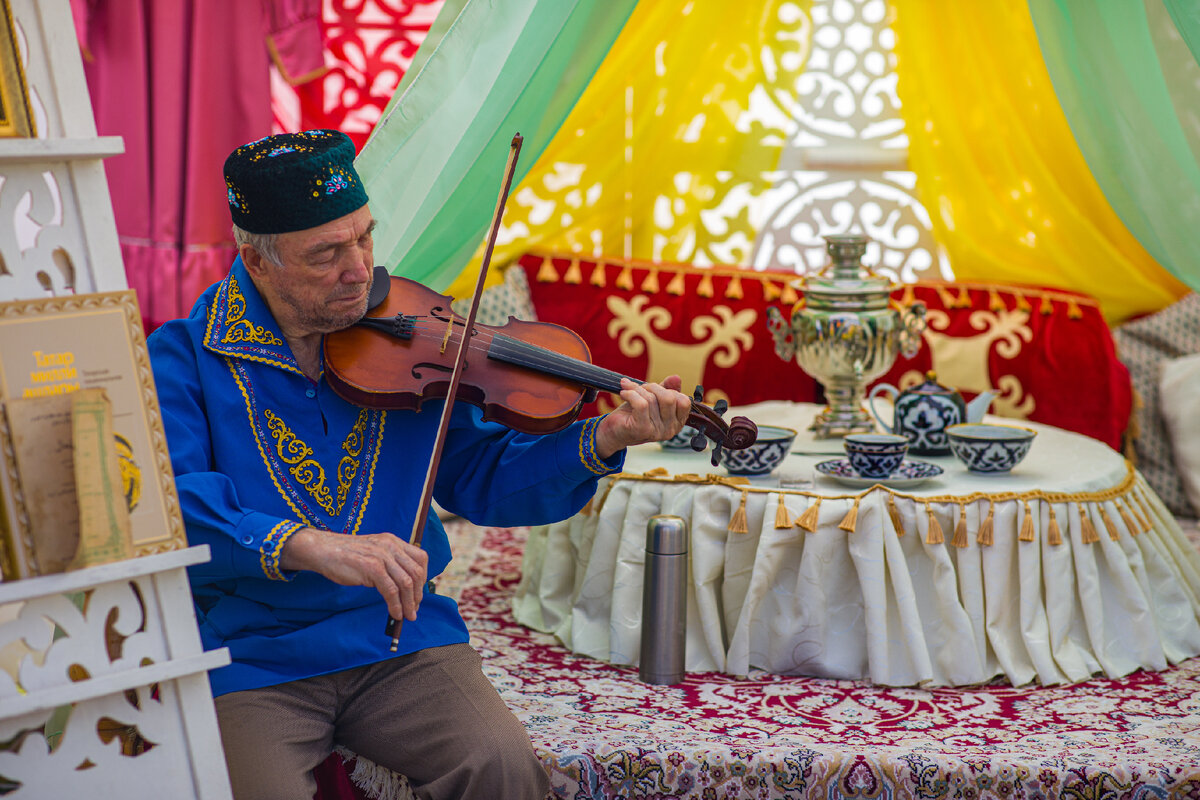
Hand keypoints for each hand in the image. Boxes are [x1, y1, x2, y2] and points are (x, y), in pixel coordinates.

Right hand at [279, 528, 427, 621]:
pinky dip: (396, 605)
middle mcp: (391, 546)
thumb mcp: (374, 552)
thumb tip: (405, 586)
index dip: (424, 577)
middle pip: (416, 572)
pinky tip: (395, 614)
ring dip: (409, 603)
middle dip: (418, 594)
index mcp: (393, 541)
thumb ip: (390, 562)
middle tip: (415, 609)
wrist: (324, 550)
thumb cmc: (347, 556)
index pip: (421, 558)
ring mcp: (382, 556)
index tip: (418, 592)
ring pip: (406, 583)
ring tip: (408, 616)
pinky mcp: (372, 568)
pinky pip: (391, 591)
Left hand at [594, 375, 691, 458]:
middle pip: (669, 398)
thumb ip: (667, 389)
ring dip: (637, 389)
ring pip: (652, 399)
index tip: (655, 390)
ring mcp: (657, 431)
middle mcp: (670, 430)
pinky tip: (624, 393)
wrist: (613, 431)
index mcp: (677, 423)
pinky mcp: (642, 429)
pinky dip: (630, 394)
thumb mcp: (653, 399)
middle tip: (640, 388)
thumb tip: (676, 378)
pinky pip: (641, 404)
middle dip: (653, 387)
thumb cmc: (634, 414)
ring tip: (628, 390)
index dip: (670, 390)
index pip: (684, 401)